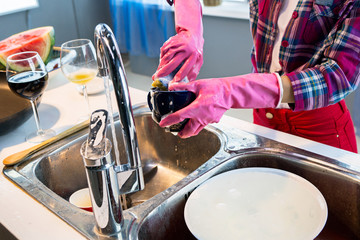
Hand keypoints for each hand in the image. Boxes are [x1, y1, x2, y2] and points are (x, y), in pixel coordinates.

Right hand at [153, 0, 203, 82]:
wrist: (192, 33)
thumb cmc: (195, 50)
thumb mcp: (199, 60)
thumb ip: (194, 72)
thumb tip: (188, 82)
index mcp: (194, 55)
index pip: (185, 68)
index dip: (178, 77)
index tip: (172, 83)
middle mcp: (185, 49)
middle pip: (173, 62)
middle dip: (164, 71)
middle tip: (158, 77)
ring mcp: (177, 45)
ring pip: (166, 57)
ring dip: (161, 66)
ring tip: (158, 72)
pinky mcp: (171, 42)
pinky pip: (163, 52)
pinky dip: (161, 59)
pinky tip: (161, 64)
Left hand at [159, 73, 280, 137]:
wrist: (230, 93)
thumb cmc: (216, 88)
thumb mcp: (198, 84)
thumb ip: (183, 86)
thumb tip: (172, 86)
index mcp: (197, 107)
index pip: (180, 116)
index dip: (170, 121)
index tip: (163, 124)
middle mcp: (202, 117)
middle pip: (188, 131)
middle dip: (180, 133)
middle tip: (174, 131)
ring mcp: (208, 120)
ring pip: (196, 131)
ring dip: (188, 132)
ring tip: (182, 131)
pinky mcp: (213, 121)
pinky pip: (203, 126)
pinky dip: (196, 126)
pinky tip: (194, 121)